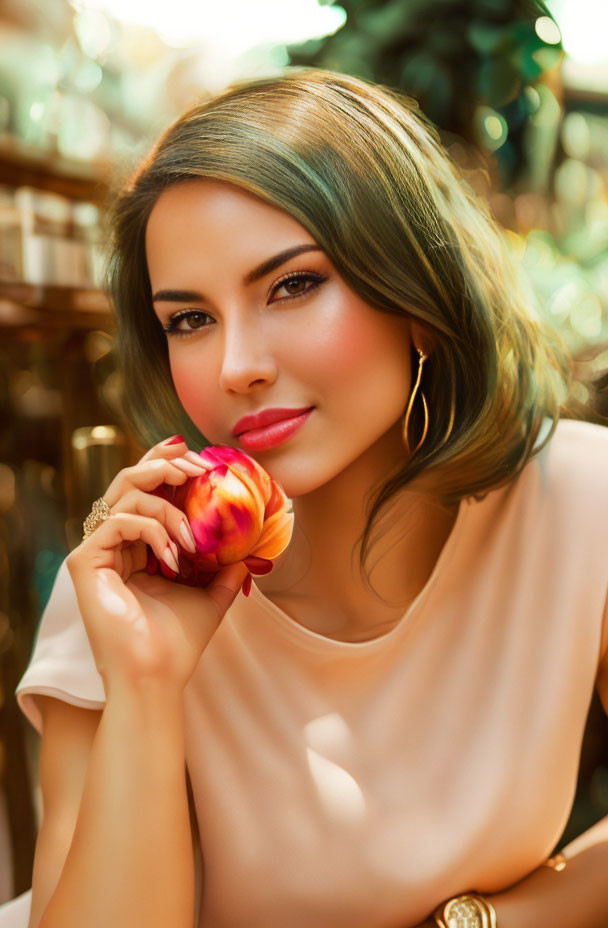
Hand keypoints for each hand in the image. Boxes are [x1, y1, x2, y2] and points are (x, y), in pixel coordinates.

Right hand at [66, 436, 248, 695]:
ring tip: (192, 531)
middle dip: (167, 465)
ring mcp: (98, 550)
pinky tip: (175, 556)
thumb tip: (252, 545)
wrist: (157, 676)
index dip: (169, 464)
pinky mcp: (85, 561)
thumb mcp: (212, 594)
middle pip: (131, 479)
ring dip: (167, 502)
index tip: (200, 456)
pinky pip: (120, 521)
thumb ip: (225, 566)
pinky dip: (153, 529)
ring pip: (126, 492)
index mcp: (138, 546)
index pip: (149, 490)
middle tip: (199, 468)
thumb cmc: (179, 642)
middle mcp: (115, 542)